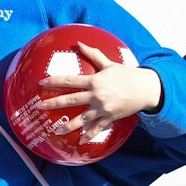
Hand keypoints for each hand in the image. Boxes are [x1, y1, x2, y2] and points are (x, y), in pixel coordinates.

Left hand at [37, 43, 162, 137]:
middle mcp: (96, 95)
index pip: (69, 80)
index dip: (54, 81)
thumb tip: (79, 43)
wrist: (145, 88)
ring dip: (68, 126)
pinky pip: (97, 128)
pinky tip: (80, 141)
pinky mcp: (110, 117)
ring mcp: (102, 108)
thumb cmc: (126, 74)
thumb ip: (93, 54)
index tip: (41, 83)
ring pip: (81, 119)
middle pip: (70, 99)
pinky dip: (89, 135)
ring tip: (56, 131)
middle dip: (53, 103)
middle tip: (40, 106)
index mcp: (94, 80)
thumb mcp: (109, 63)